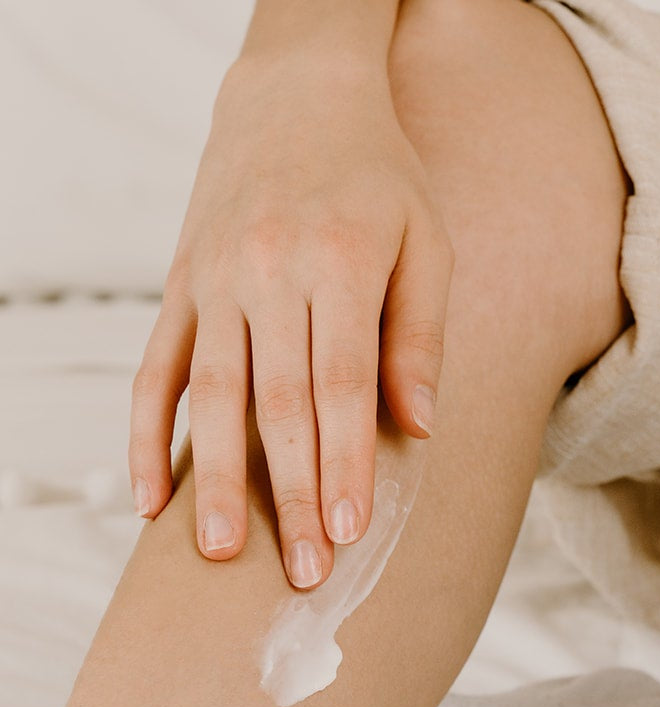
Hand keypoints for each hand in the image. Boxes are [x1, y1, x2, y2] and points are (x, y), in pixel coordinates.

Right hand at [130, 53, 451, 588]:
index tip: (352, 532)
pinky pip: (156, 372)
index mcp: (340, 262)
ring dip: (214, 479)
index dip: (344, 463)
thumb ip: (421, 336)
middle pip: (277, 403)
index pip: (340, 385)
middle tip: (303, 573)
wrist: (298, 94)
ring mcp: (213, 280)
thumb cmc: (380, 180)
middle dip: (290, 495)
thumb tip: (421, 427)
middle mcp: (267, 272)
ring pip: (210, 395)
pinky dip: (147, 436)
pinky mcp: (180, 287)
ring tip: (219, 553)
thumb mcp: (427, 243)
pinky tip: (150, 499)